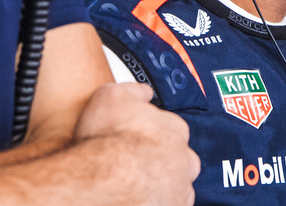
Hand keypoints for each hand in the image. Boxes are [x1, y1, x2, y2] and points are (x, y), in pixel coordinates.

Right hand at [74, 83, 198, 204]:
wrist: (101, 182)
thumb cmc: (105, 139)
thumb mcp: (111, 96)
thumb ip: (134, 91)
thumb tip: (146, 93)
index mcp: (175, 129)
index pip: (172, 129)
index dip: (152, 134)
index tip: (138, 139)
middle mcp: (185, 160)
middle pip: (178, 159)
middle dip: (162, 161)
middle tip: (136, 164)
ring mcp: (180, 190)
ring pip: (175, 186)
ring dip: (161, 184)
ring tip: (135, 185)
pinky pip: (168, 204)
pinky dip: (157, 201)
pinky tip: (137, 198)